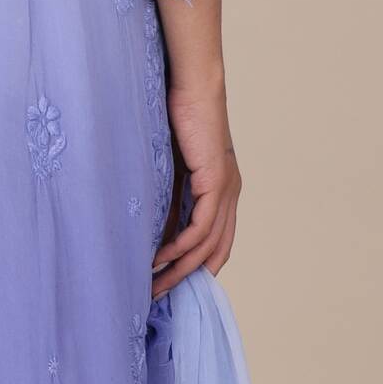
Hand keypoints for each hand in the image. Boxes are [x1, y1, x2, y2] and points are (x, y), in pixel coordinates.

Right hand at [152, 72, 240, 295]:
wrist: (191, 86)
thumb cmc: (178, 118)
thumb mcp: (171, 168)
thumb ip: (168, 197)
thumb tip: (152, 231)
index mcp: (223, 190)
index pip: (217, 242)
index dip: (197, 267)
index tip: (170, 284)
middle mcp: (230, 194)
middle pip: (214, 251)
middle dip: (186, 278)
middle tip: (158, 297)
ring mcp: (227, 190)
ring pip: (207, 245)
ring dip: (180, 269)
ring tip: (154, 284)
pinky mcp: (216, 183)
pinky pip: (201, 227)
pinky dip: (181, 247)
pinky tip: (160, 258)